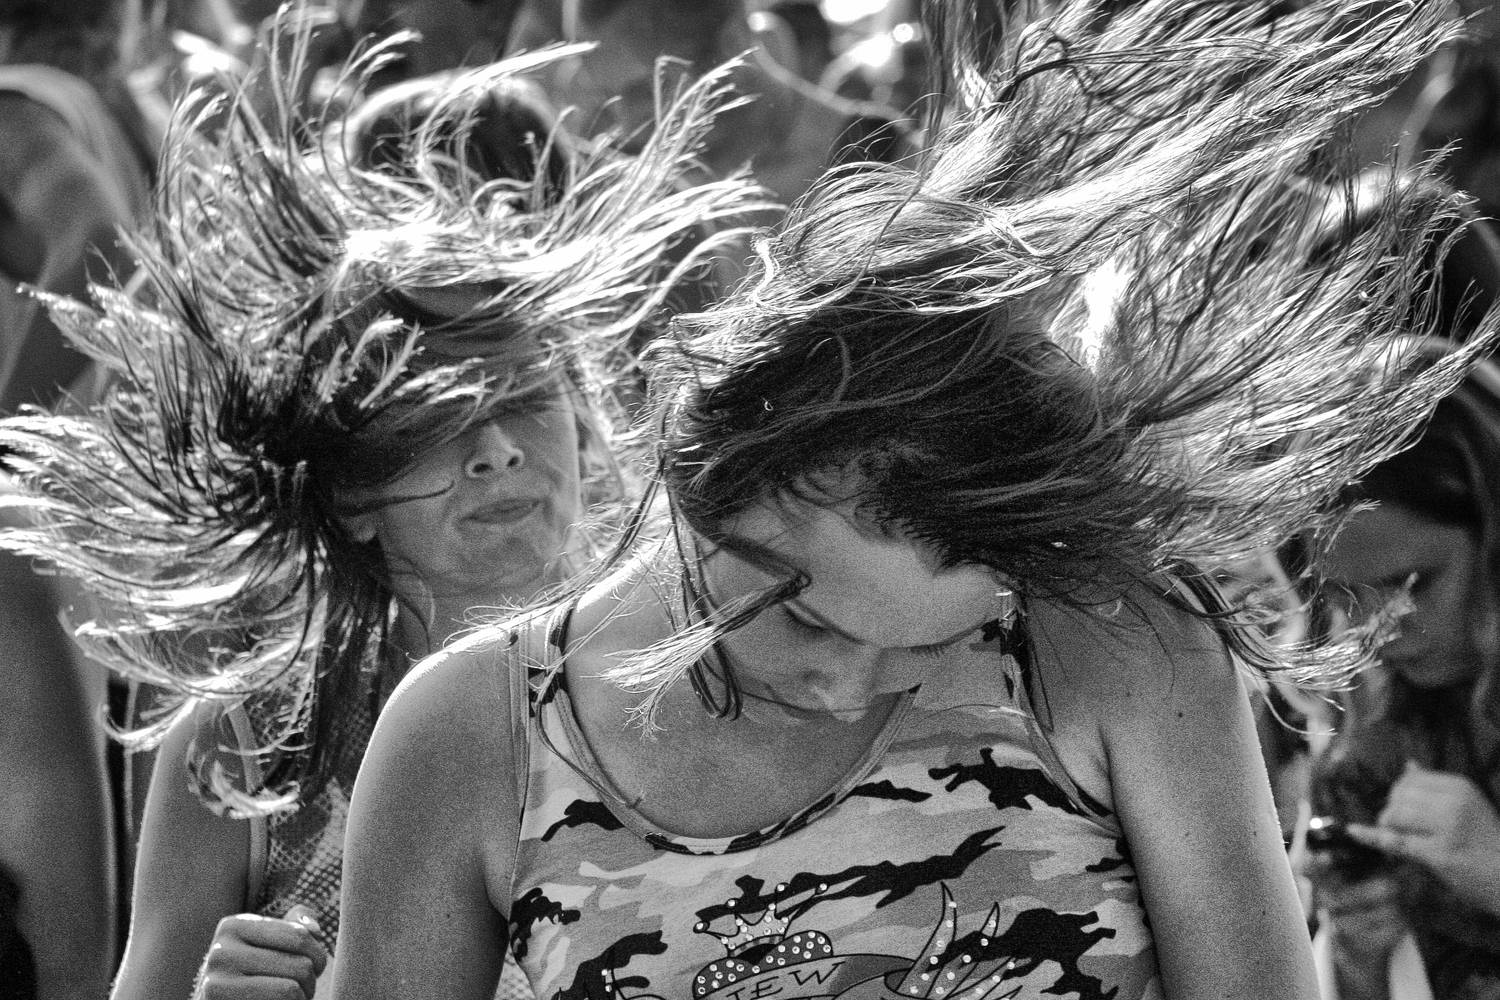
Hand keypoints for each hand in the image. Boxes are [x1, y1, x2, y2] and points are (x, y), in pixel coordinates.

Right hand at [194, 905, 328, 999]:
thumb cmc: (251, 976)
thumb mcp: (267, 944)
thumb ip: (293, 927)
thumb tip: (314, 929)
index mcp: (233, 926)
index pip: (300, 936)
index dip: (317, 957)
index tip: (312, 968)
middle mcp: (220, 952)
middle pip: (301, 965)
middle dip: (308, 982)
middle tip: (297, 989)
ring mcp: (216, 984)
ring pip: (291, 989)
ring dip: (300, 998)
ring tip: (288, 998)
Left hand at [1346, 761, 1499, 914]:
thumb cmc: (1487, 841)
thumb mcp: (1468, 805)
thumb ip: (1435, 787)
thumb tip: (1409, 764)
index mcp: (1459, 786)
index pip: (1409, 780)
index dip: (1400, 794)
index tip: (1408, 810)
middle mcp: (1453, 803)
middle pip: (1398, 796)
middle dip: (1392, 811)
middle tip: (1405, 828)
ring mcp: (1446, 829)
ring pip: (1394, 816)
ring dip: (1390, 828)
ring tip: (1405, 838)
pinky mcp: (1438, 855)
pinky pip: (1394, 841)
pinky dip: (1371, 837)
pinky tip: (1353, 831)